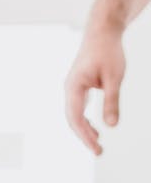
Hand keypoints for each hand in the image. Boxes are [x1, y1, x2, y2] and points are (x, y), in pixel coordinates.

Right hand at [65, 27, 125, 154]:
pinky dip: (86, 121)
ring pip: (74, 116)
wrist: (102, 30)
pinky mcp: (78, 87)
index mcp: (74, 87)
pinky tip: (95, 128)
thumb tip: (112, 126)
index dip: (85, 136)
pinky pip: (78, 109)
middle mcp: (69, 90)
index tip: (97, 149)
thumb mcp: (114, 77)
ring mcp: (72, 89)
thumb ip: (112, 101)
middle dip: (84, 137)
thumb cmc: (108, 50)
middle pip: (73, 120)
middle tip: (99, 152)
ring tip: (97, 143)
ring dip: (85, 130)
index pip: (76, 119)